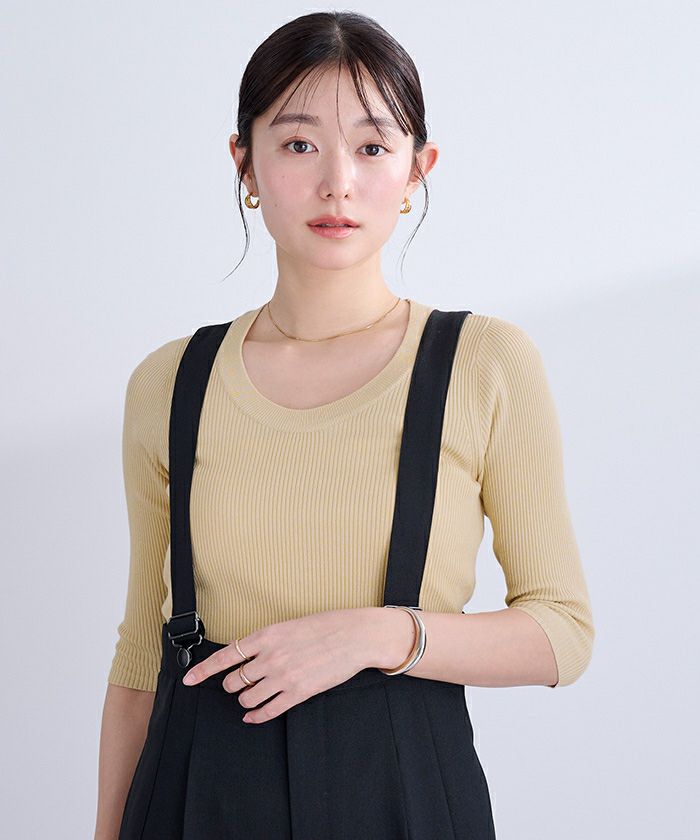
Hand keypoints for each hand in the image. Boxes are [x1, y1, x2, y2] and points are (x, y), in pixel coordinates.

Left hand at [180, 607, 382, 723]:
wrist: (354, 636)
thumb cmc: (325, 626)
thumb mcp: (289, 626)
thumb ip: (266, 641)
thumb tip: (247, 655)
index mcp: (266, 635)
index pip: (226, 656)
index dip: (204, 670)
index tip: (189, 679)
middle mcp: (270, 657)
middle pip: (235, 681)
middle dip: (233, 685)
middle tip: (240, 683)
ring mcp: (283, 677)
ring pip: (248, 698)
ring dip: (245, 700)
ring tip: (251, 696)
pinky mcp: (298, 693)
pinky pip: (268, 711)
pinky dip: (256, 716)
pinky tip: (253, 716)